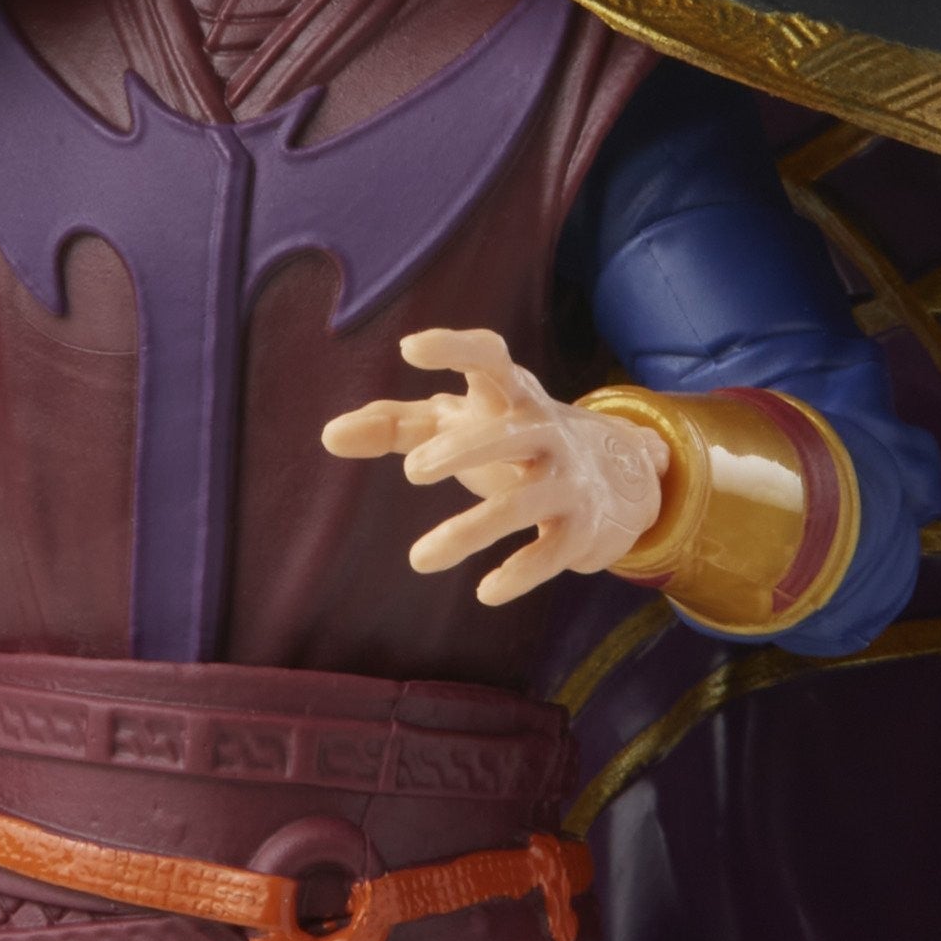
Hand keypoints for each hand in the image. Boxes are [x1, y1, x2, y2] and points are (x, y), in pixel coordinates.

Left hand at [320, 326, 668, 605]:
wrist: (612, 476)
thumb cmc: (506, 438)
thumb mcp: (455, 423)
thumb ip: (392, 425)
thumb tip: (327, 436)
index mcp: (509, 394)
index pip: (489, 357)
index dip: (454, 348)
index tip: (410, 348)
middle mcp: (544, 430)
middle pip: (508, 434)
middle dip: (463, 449)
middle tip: (410, 471)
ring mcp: (566, 479)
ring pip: (522, 505)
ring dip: (470, 530)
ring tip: (417, 559)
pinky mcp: (581, 528)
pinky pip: (552, 551)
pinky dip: (521, 572)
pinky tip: (485, 592)